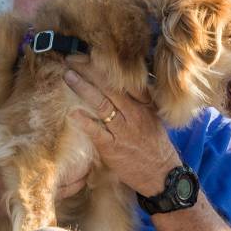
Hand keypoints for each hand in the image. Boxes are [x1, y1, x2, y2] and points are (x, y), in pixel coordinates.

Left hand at [63, 65, 179, 196]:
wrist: (162, 174)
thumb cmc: (154, 147)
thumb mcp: (151, 119)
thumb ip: (137, 103)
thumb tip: (118, 88)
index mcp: (143, 105)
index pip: (123, 80)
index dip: (104, 67)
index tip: (88, 55)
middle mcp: (134, 114)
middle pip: (110, 86)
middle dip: (90, 71)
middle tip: (72, 60)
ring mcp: (123, 131)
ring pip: (102, 104)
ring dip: (83, 88)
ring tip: (68, 76)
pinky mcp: (113, 148)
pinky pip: (97, 132)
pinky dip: (85, 121)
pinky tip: (73, 113)